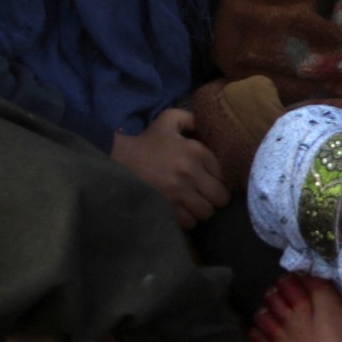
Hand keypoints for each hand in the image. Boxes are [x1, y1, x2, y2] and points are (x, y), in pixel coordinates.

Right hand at [112, 107, 230, 227]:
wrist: (118, 159)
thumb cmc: (147, 141)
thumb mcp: (169, 120)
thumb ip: (191, 119)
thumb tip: (206, 128)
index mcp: (195, 151)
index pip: (223, 174)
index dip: (218, 179)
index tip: (210, 180)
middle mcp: (190, 173)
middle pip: (221, 197)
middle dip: (216, 198)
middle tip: (206, 196)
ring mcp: (178, 193)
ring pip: (207, 212)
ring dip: (202, 210)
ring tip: (194, 204)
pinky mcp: (167, 208)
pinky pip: (190, 222)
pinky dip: (188, 219)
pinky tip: (182, 211)